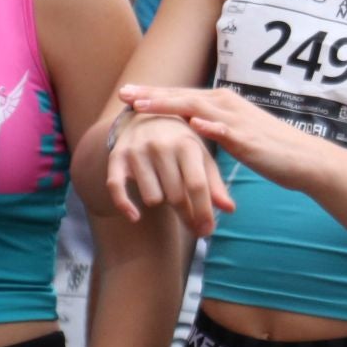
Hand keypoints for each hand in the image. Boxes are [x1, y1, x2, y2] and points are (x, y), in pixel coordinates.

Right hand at [105, 96, 232, 237]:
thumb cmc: (180, 142)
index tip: (207, 231)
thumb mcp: (201, 156)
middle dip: (186, 215)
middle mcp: (160, 146)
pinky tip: (135, 217)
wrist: (146, 115)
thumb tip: (229, 209)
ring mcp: (137, 151)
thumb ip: (215, 183)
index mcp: (186, 144)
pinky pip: (116, 189)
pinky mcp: (117, 157)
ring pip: (151, 198)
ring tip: (165, 193)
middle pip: (175, 196)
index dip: (203, 212)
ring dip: (160, 202)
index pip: (196, 185)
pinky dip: (125, 206)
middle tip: (193, 225)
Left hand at [118, 84, 334, 205]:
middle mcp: (226, 104)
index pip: (180, 95)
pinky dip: (209, 126)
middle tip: (123, 94)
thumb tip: (188, 123)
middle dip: (151, 95)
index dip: (153, 94)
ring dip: (168, 105)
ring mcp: (237, 120)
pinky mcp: (249, 139)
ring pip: (197, 108)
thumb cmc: (267, 147)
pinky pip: (226, 130)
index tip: (127, 94)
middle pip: (182, 96)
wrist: (303, 158)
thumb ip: (211, 125)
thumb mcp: (232, 131)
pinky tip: (192, 125)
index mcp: (221, 102)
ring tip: (143, 106)